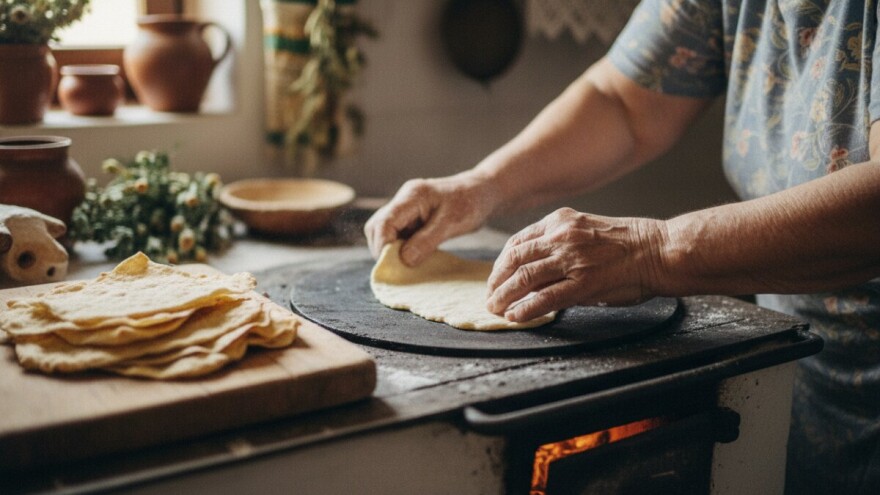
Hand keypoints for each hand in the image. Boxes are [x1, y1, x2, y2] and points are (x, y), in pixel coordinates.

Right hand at [364, 171, 499, 265]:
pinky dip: (400, 247)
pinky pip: (397, 234)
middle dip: (383, 249)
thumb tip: (404, 260)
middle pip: (377, 226)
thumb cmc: (471, 203)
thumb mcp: (451, 224)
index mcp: (412, 196)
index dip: (384, 246)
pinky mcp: (411, 217)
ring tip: (405, 264)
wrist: (482, 192)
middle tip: (398, 268)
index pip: (384, 222)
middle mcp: (404, 200)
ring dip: (391, 249)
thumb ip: (426, 241)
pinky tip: (412, 257)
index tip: (393, 266)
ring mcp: (406, 208)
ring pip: (384, 231)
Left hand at [486, 208, 666, 321]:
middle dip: (496, 280)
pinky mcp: (583, 282)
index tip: (496, 276)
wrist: (660, 250)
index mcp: (561, 221)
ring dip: (503, 296)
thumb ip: (561, 245)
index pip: (518, 242)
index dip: (501, 262)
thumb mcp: (587, 231)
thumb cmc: (629, 244)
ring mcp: (571, 259)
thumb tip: (538, 269)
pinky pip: (544, 298)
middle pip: (514, 259)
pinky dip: (525, 309)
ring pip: (523, 278)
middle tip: (490, 296)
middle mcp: (561, 236)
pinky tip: (515, 317)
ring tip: (495, 308)